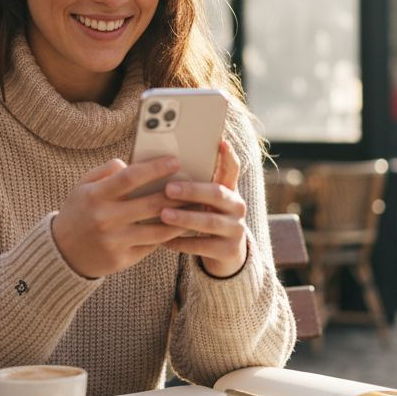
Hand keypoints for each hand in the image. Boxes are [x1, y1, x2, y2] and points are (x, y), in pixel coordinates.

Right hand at [53, 156, 190, 278]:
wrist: (63, 253)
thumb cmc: (79, 212)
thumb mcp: (84, 187)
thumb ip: (106, 171)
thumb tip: (131, 164)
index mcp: (95, 196)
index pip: (129, 177)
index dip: (155, 168)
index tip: (175, 162)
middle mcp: (105, 219)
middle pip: (150, 205)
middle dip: (177, 195)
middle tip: (195, 186)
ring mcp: (114, 241)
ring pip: (157, 230)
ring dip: (181, 219)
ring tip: (196, 207)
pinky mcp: (122, 259)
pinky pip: (152, 246)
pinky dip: (168, 236)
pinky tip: (181, 226)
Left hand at [160, 141, 248, 277]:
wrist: (225, 253)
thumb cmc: (205, 217)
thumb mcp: (205, 200)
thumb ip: (192, 183)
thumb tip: (159, 164)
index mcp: (229, 190)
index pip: (232, 168)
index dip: (228, 156)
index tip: (220, 142)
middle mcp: (237, 207)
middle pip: (218, 194)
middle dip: (192, 191)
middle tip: (168, 189)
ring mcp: (235, 229)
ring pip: (210, 222)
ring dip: (185, 217)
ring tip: (163, 215)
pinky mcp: (229, 250)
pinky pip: (202, 245)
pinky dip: (182, 242)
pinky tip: (164, 241)